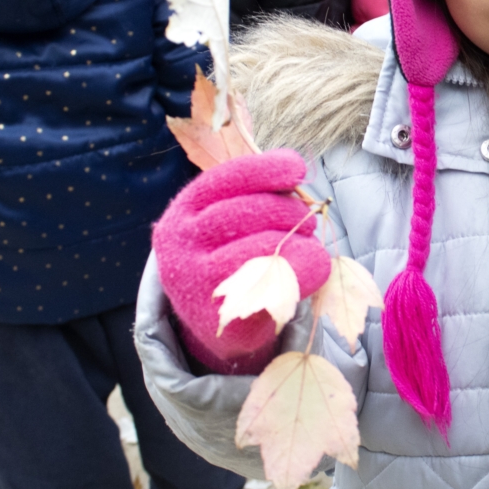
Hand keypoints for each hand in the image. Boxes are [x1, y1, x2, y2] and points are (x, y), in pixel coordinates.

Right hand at [152, 149, 331, 374]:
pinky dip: (305, 272)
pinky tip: (307, 271)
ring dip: (300, 242)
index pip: (227, 179)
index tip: (297, 169)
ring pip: (267, 248)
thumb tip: (294, 169)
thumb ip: (254, 192)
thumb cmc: (230, 254)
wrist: (210, 319)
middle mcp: (181, 243)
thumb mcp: (229, 218)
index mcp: (184, 211)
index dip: (266, 169)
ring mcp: (196, 281)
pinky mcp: (221, 315)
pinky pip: (279, 284)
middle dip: (290, 211)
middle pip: (250, 211)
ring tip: (305, 245)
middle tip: (307, 220)